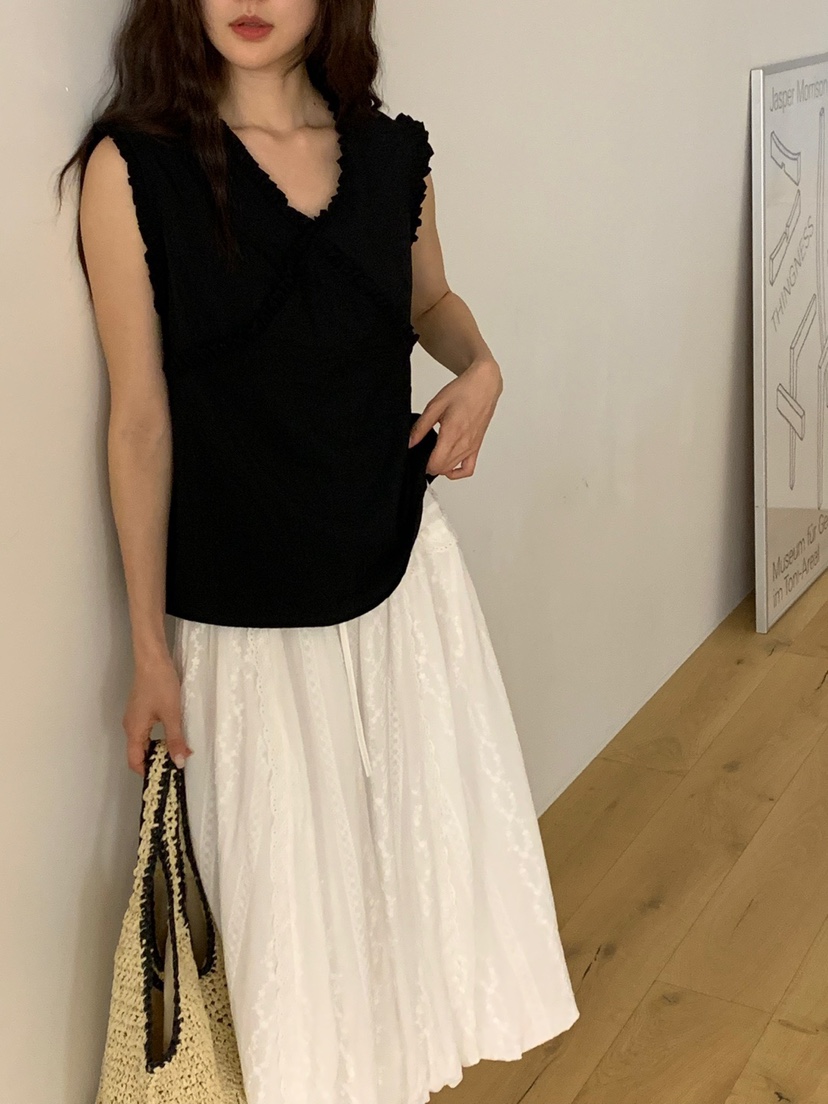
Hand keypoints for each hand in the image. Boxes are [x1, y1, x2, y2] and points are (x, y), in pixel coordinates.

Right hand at [122, 654, 192, 775]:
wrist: (152, 659)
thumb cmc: (160, 684)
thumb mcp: (172, 714)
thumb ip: (175, 740)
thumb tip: (179, 762)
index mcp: (134, 730)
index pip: (135, 761)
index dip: (148, 772)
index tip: (165, 777)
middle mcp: (130, 726)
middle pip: (139, 753)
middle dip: (156, 761)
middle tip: (176, 765)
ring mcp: (135, 717)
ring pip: (144, 741)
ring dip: (159, 748)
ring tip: (178, 751)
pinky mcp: (141, 709)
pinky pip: (146, 731)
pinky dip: (158, 737)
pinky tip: (173, 734)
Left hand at [408, 357, 502, 479]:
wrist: (483, 386)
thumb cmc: (463, 391)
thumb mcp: (435, 406)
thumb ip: (421, 426)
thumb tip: (410, 442)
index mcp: (452, 433)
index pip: (436, 463)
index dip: (423, 464)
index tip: (417, 455)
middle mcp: (464, 443)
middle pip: (443, 468)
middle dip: (430, 465)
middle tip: (422, 453)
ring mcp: (471, 447)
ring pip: (453, 469)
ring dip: (441, 467)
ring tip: (433, 455)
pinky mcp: (477, 447)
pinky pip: (468, 469)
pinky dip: (457, 472)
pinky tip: (449, 466)